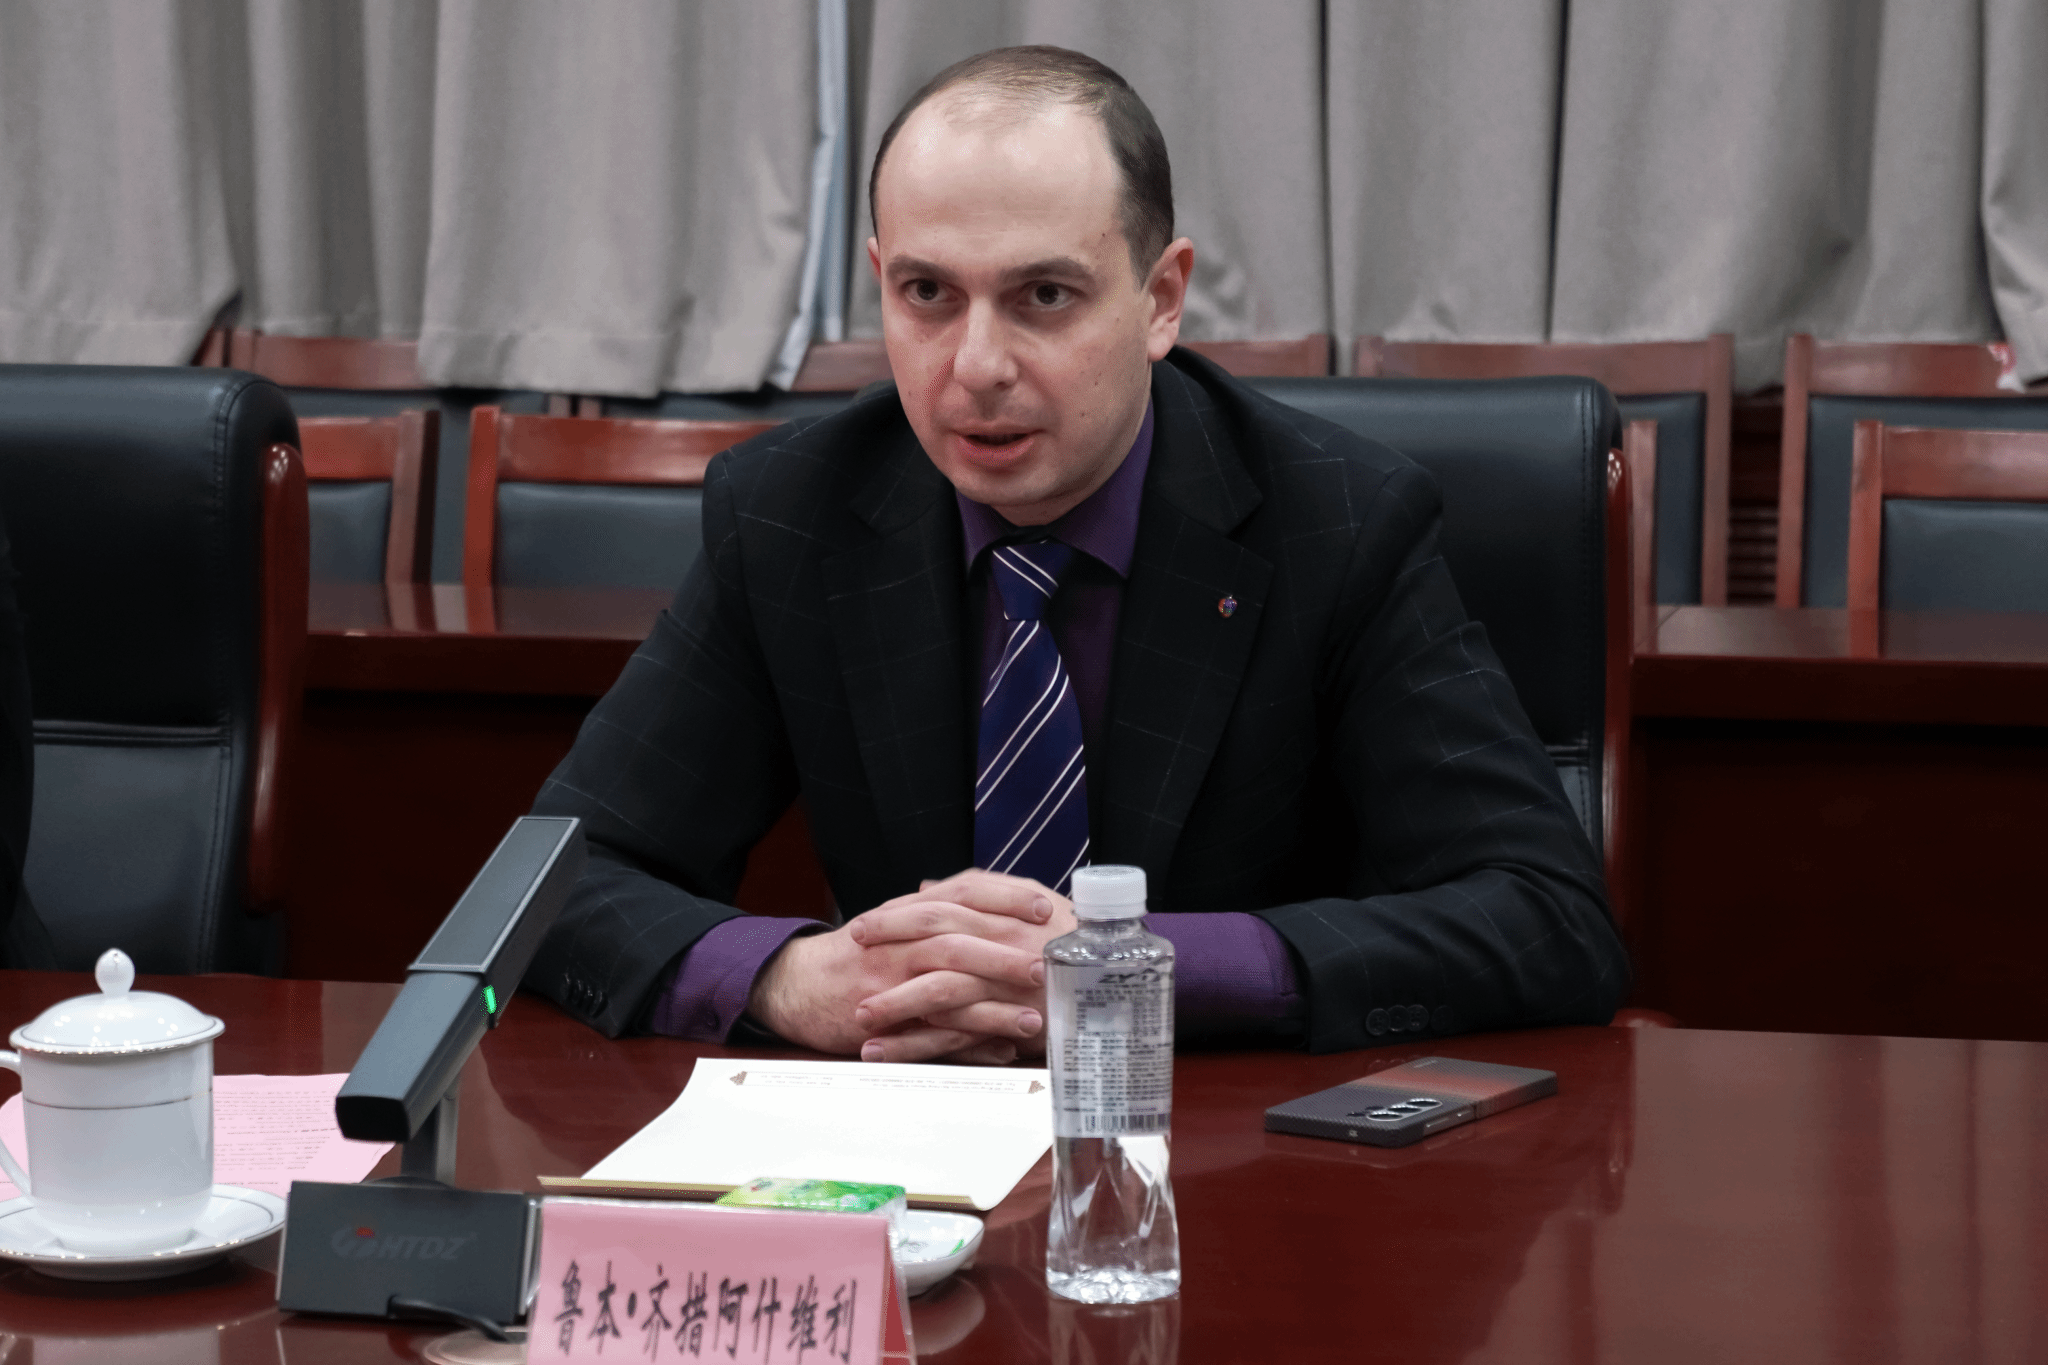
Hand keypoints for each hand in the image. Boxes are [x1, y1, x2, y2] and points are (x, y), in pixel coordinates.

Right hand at [745, 884, 1050, 1059]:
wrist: (796, 983)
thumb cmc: (855, 953)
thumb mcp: (896, 921)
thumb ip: (939, 910)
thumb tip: (992, 900)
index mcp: (908, 912)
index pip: (962, 892)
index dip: (1004, 897)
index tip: (1044, 906)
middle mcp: (899, 942)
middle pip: (957, 940)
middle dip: (1005, 952)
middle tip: (1048, 963)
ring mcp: (888, 982)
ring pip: (946, 989)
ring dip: (993, 1006)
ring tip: (1035, 1019)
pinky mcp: (882, 1022)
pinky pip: (929, 1035)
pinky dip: (967, 1044)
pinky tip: (1001, 1051)